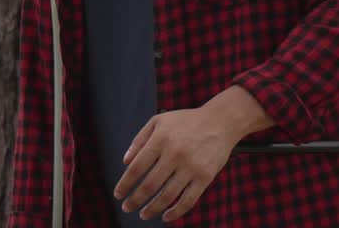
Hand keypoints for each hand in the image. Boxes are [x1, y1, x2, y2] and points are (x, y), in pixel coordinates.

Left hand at [114, 86, 271, 221]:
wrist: (220, 121)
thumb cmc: (186, 121)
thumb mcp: (159, 121)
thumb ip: (139, 139)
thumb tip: (125, 162)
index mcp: (160, 139)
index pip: (137, 168)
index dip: (125, 184)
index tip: (118, 195)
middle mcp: (174, 153)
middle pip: (149, 185)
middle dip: (135, 200)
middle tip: (127, 208)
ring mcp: (191, 166)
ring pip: (167, 196)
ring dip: (152, 209)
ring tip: (143, 215)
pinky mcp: (205, 177)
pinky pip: (188, 200)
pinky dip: (175, 212)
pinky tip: (166, 216)